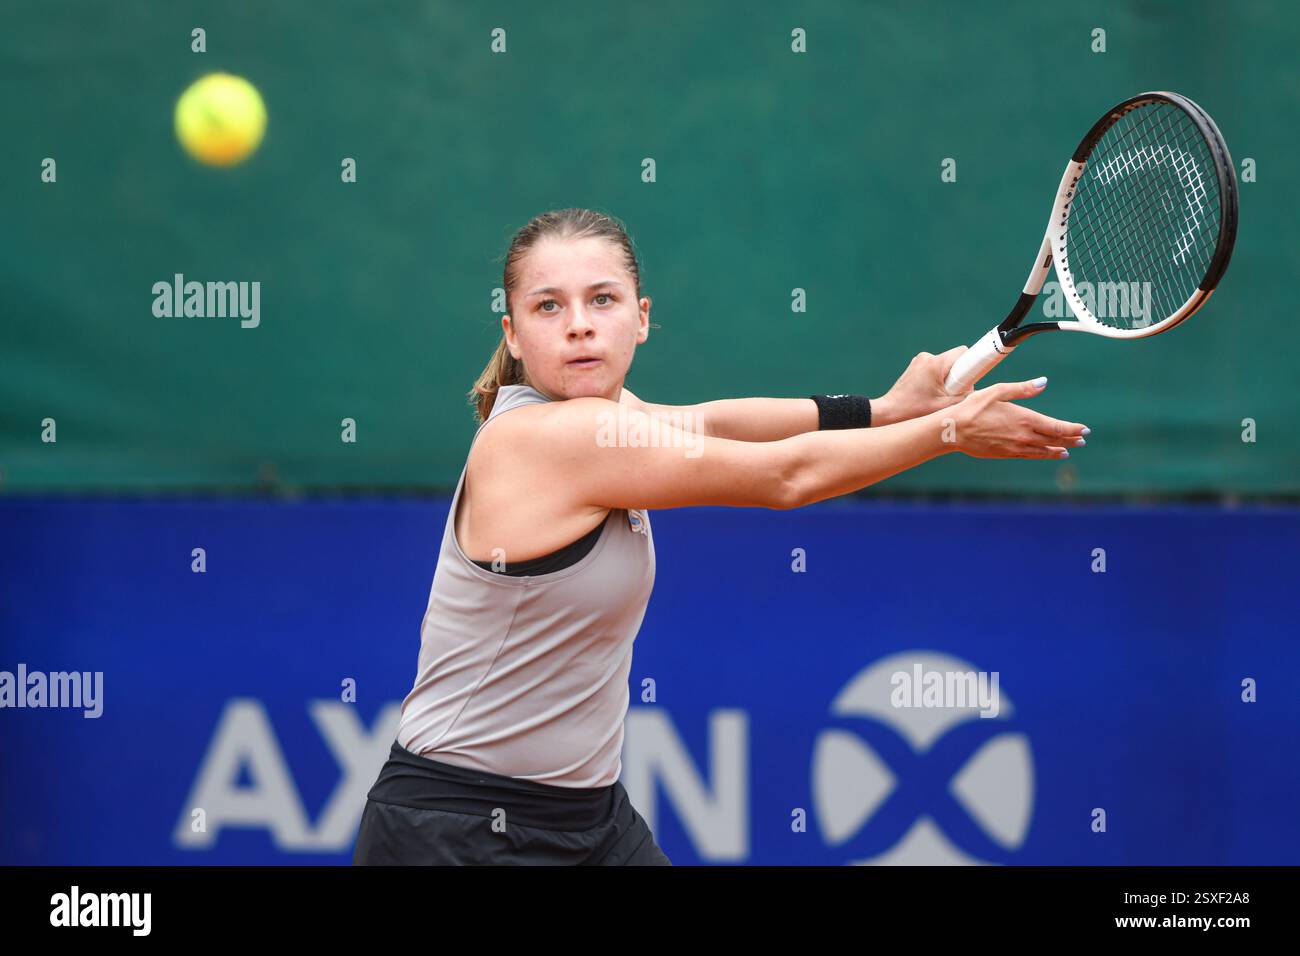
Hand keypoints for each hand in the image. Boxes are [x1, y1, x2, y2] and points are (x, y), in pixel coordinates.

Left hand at [872, 346, 971, 425]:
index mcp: (935, 364)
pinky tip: (930, 394)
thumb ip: (965, 398)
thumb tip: (977, 392)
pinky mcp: (915, 366)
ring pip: (944, 365)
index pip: (963, 352)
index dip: (972, 363)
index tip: (973, 377)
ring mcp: (919, 361)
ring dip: (947, 378)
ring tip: (939, 396)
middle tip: (953, 392)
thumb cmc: (914, 410)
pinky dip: (937, 379)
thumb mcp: (944, 407)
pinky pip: (934, 368)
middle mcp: (927, 357)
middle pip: (954, 359)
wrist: (889, 411)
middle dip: (959, 374)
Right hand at [948, 377, 1088, 459]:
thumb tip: (1043, 382)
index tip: (1085, 429)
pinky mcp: (1006, 454)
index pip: (1056, 426)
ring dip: (1059, 449)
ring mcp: (1015, 447)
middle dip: (1070, 439)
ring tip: (1069, 450)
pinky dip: (1043, 455)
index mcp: (1024, 418)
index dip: (1073, 429)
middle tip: (1082, 439)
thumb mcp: (998, 391)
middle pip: (1054, 439)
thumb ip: (1022, 388)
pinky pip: (1031, 456)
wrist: (954, 430)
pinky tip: (1049, 454)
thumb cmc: (973, 407)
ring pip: (1044, 450)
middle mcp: (1024, 435)